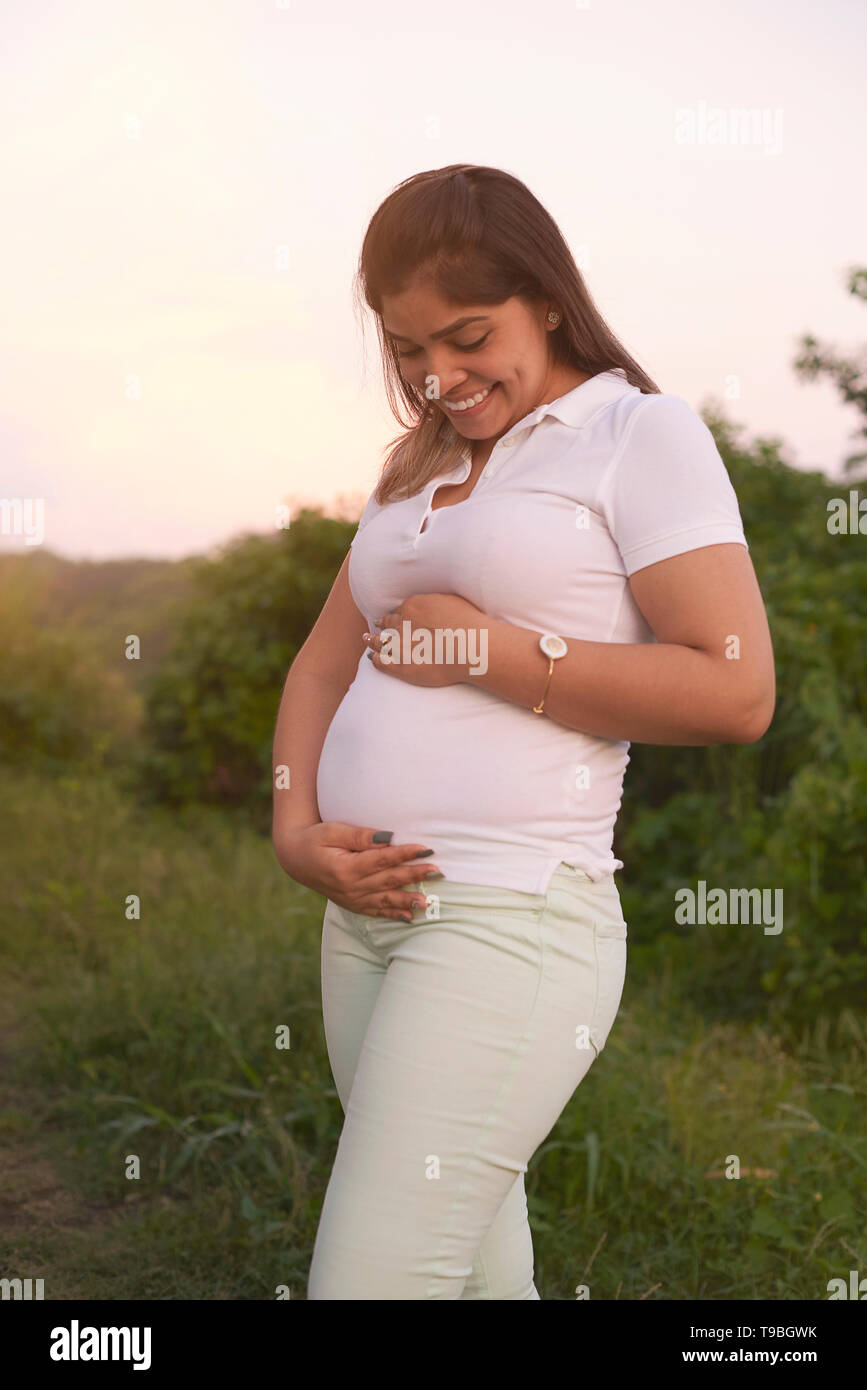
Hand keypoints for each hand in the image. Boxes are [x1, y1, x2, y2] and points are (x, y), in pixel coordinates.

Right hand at [274, 822, 443, 920]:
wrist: (295, 858)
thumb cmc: (315, 838)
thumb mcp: (334, 831)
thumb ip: (361, 836)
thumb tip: (388, 838)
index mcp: (346, 867)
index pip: (382, 860)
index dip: (405, 854)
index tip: (426, 849)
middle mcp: (350, 887)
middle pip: (388, 880)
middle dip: (414, 876)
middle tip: (438, 871)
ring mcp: (351, 898)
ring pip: (385, 900)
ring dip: (408, 900)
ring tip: (428, 902)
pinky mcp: (352, 904)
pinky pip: (375, 911)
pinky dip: (393, 914)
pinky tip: (410, 917)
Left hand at [364, 592, 490, 686]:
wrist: (470, 647)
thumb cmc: (469, 625)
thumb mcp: (453, 602)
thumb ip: (437, 603)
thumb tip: (434, 605)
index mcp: (414, 607)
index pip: (400, 610)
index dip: (397, 614)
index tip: (394, 616)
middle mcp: (402, 624)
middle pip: (388, 623)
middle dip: (382, 623)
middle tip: (376, 623)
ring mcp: (399, 645)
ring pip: (379, 641)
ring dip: (372, 640)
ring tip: (367, 639)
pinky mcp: (400, 665)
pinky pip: (381, 661)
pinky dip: (375, 659)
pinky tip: (372, 658)